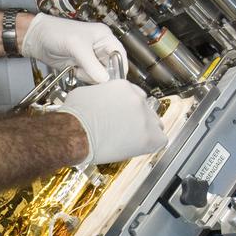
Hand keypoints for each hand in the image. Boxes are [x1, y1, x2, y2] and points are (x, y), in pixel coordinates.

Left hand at [20, 14, 127, 83]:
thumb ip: (91, 63)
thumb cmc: (55, 32)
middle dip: (104, 74)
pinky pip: (88, 77)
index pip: (119, 53)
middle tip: (94, 76)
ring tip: (79, 69)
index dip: (120, 66)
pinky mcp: (81, 66)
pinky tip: (74, 70)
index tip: (117, 79)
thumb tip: (105, 79)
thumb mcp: (76, 45)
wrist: (36, 39)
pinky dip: (83, 77)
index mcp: (103, 36)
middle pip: (111, 66)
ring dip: (91, 76)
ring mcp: (90, 58)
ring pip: (100, 74)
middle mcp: (99, 47)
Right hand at [48, 81, 166, 166]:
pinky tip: (140, 147)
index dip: (130, 108)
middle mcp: (137, 99)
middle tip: (126, 129)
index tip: (126, 115)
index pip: (136, 95)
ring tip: (131, 140)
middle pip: (146, 109)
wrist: (74, 133)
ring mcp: (144, 117)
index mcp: (123, 87)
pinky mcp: (148, 136)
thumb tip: (98, 101)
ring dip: (145, 132)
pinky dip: (152, 145)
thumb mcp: (85, 93)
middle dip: (138, 119)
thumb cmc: (74, 117)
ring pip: (155, 125)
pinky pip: (160, 141)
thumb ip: (100, 95)